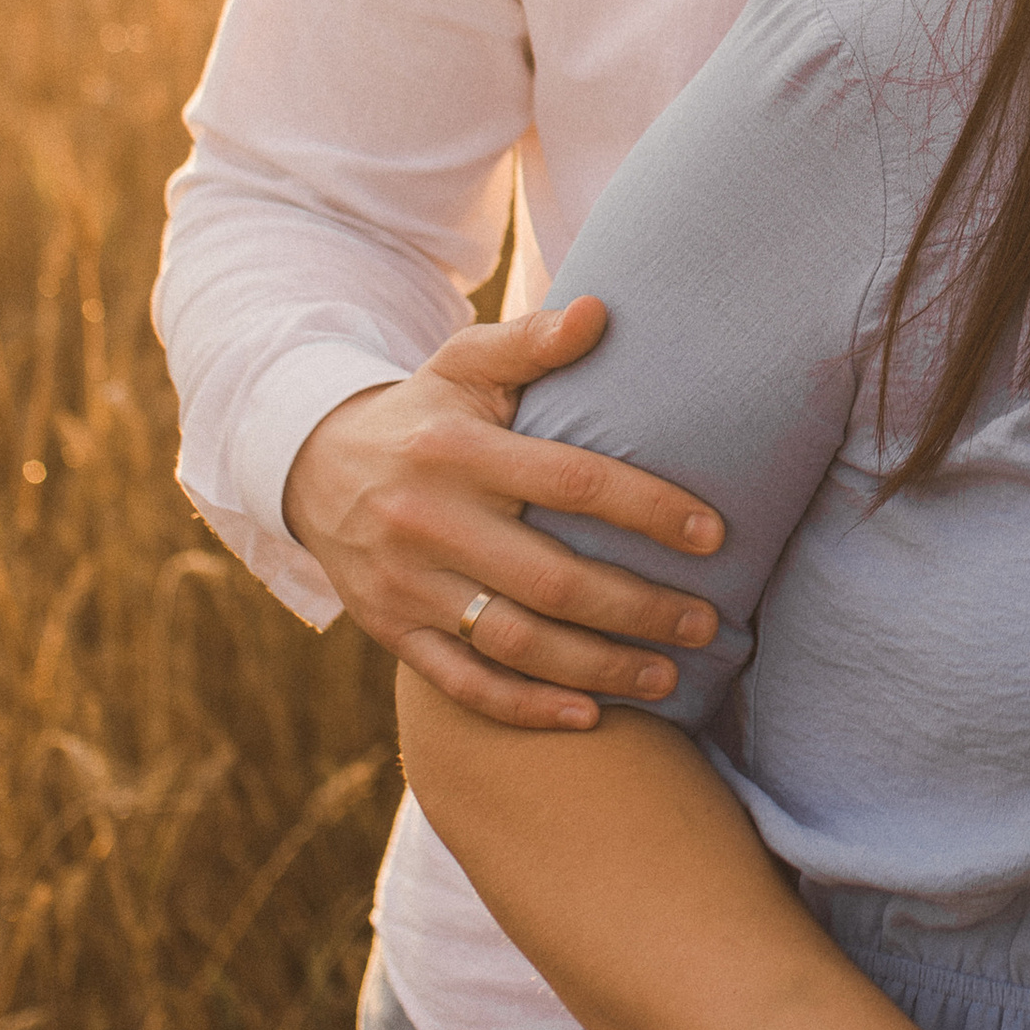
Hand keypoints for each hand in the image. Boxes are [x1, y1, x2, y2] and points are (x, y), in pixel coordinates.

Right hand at [286, 297, 722, 727]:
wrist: (315, 467)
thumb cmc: (426, 412)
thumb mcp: (465, 363)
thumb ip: (530, 342)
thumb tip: (600, 312)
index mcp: (457, 451)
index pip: (571, 484)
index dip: (648, 510)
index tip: (715, 534)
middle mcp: (428, 522)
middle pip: (551, 579)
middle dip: (638, 608)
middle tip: (706, 623)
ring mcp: (405, 584)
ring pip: (513, 642)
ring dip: (596, 668)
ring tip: (668, 678)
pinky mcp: (391, 630)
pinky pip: (463, 683)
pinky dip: (524, 708)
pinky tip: (587, 717)